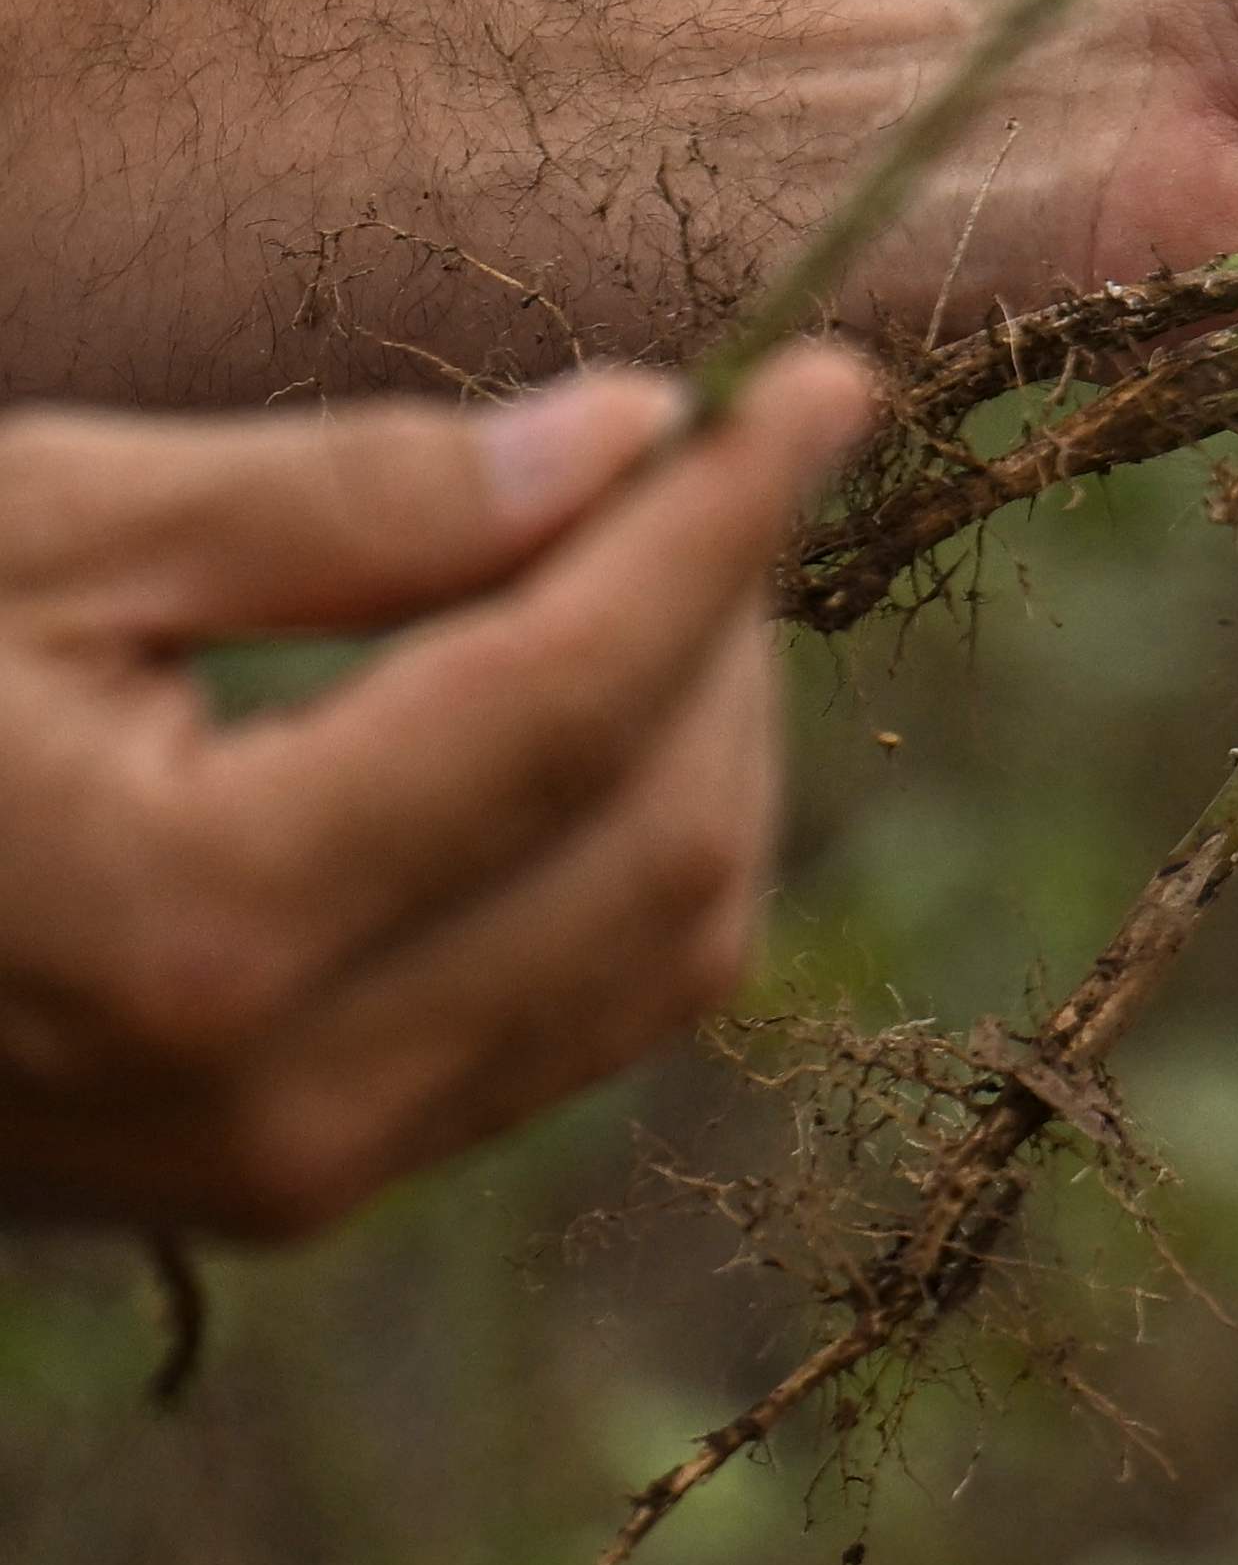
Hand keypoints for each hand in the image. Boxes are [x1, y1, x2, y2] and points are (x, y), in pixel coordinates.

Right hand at [0, 355, 870, 1241]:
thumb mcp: (42, 529)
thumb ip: (350, 500)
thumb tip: (630, 435)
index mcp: (198, 925)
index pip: (581, 697)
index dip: (728, 520)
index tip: (831, 376)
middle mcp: (275, 1095)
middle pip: (666, 835)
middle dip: (725, 628)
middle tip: (701, 455)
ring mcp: (289, 1174)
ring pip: (663, 945)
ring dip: (704, 740)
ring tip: (635, 566)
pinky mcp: (291, 1188)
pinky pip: (575, 1014)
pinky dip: (630, 848)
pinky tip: (575, 705)